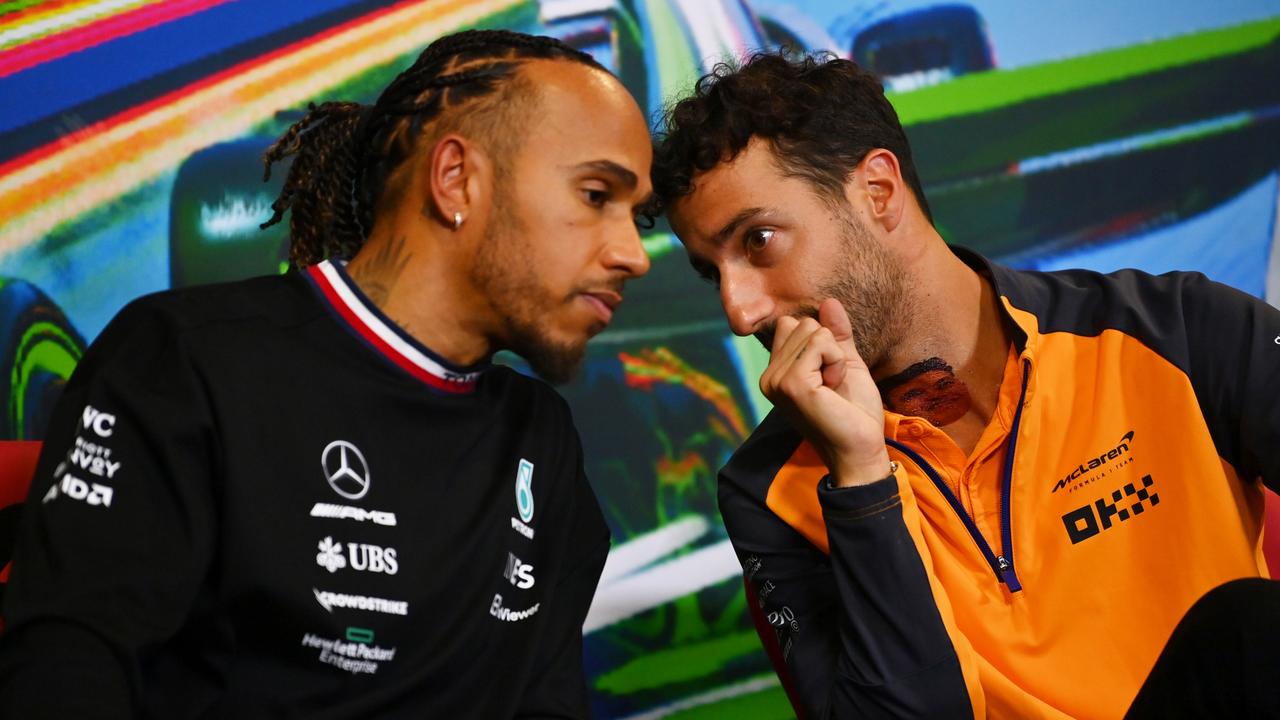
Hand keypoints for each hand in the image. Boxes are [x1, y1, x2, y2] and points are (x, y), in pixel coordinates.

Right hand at [758, 299, 890, 486]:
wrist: (861, 447)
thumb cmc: (853, 412)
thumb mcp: (845, 364)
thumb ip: (836, 335)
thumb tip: (829, 302)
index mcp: (776, 372)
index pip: (791, 325)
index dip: (820, 341)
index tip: (828, 374)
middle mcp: (769, 375)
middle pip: (802, 324)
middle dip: (829, 348)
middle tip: (832, 383)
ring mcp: (777, 380)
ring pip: (812, 330)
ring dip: (834, 356)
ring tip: (832, 386)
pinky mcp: (792, 383)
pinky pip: (821, 344)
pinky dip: (836, 362)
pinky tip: (833, 387)